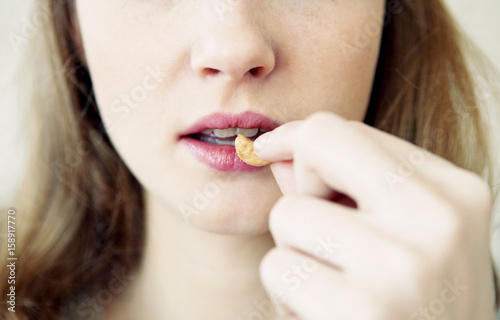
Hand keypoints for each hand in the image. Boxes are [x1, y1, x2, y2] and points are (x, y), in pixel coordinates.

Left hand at [255, 111, 494, 319]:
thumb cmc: (411, 305)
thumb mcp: (397, 236)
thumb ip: (340, 187)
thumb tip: (278, 151)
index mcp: (454, 194)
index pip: (345, 131)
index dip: (298, 140)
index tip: (274, 151)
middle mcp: (439, 221)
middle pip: (318, 146)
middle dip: (301, 182)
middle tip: (323, 227)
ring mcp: (403, 268)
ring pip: (288, 216)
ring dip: (296, 254)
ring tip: (336, 289)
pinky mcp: (362, 311)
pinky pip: (279, 269)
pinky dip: (289, 296)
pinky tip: (327, 316)